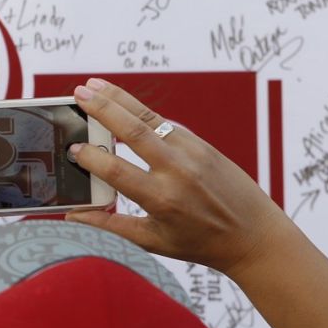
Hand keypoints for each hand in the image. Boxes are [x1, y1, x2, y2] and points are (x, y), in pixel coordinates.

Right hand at [64, 78, 300, 275]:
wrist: (255, 236)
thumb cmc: (202, 243)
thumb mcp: (153, 240)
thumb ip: (111, 225)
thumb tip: (73, 216)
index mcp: (163, 200)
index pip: (118, 171)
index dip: (91, 158)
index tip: (72, 149)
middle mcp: (178, 172)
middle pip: (133, 131)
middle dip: (103, 109)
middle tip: (79, 92)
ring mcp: (194, 153)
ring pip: (151, 118)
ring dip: (120, 99)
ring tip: (95, 84)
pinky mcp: (203, 144)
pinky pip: (167, 124)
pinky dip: (142, 113)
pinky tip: (122, 105)